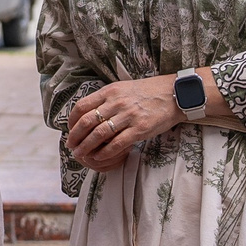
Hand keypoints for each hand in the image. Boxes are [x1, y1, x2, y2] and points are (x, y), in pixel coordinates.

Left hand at [64, 76, 182, 171]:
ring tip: (80, 154)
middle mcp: (117, 102)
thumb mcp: (123, 88)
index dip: (72, 120)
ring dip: (86, 147)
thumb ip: (107, 99)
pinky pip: (117, 144)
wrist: (175, 94)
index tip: (70, 130)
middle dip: (75, 136)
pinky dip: (105, 152)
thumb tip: (88, 113)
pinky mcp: (140, 129)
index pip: (82, 106)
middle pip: (87, 121)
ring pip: (99, 134)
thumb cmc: (148, 92)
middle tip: (71, 146)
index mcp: (110, 91)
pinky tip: (99, 157)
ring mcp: (128, 116)